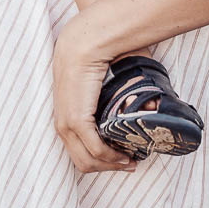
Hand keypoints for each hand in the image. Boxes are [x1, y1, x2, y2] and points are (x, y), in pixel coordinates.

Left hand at [53, 20, 136, 173]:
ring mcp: (67, 123)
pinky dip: (111, 158)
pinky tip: (124, 155)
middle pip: (83, 161)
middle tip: (130, 164)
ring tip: (130, 161)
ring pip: (88, 161)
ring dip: (111, 166)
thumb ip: (121, 92)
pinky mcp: (76, 121)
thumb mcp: (108, 80)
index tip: (121, 157)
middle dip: (108, 167)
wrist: (85, 40)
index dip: (100, 159)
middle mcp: (62, 122)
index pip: (78, 149)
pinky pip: (95, 150)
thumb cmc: (97, 53)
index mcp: (65, 113)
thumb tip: (146, 99)